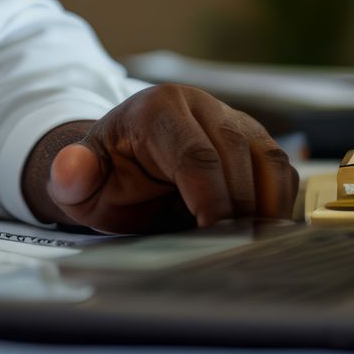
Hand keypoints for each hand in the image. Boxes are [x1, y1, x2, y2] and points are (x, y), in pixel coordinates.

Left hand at [21, 85, 297, 232]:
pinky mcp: (255, 140)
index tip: (213, 235)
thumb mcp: (79, 182)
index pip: (194, 155)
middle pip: (238, 154)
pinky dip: (279, 202)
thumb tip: (72, 170)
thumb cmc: (107, 176)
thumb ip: (71, 176)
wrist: (124, 166)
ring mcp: (232, 119)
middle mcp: (200, 105)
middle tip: (236, 248)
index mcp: (157, 109)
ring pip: (269, 158)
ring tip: (253, 244)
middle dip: (241, 206)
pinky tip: (263, 232)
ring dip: (267, 205)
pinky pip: (282, 170)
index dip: (210, 199)